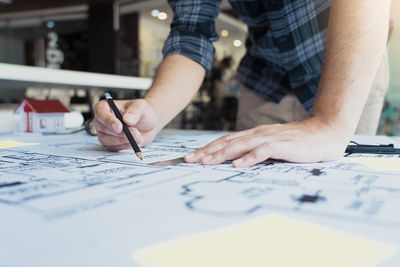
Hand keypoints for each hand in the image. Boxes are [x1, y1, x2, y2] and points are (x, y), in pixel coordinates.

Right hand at [93, 99, 159, 150]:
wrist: (148, 124)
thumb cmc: (142, 112)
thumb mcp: (141, 107)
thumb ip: (135, 111)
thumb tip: (127, 120)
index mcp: (105, 107)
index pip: (100, 113)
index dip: (108, 120)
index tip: (119, 127)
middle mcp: (102, 120)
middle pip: (103, 128)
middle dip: (120, 133)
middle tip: (135, 133)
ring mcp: (104, 133)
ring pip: (107, 140)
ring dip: (123, 140)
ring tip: (138, 137)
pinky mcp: (110, 144)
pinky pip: (113, 148)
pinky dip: (125, 146)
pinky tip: (134, 142)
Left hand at [184, 117, 348, 167]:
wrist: (325, 132)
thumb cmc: (298, 142)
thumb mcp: (272, 146)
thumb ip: (256, 151)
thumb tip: (237, 162)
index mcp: (254, 134)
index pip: (226, 141)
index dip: (207, 149)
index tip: (192, 157)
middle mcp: (258, 134)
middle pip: (227, 142)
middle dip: (206, 151)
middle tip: (188, 160)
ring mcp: (269, 138)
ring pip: (240, 145)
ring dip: (222, 154)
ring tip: (206, 162)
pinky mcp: (282, 145)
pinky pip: (263, 151)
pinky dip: (249, 158)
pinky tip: (238, 165)